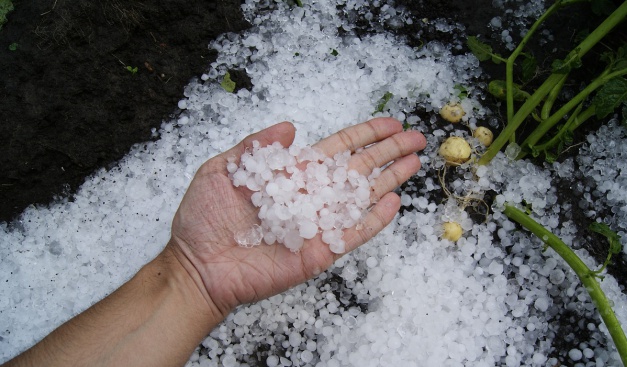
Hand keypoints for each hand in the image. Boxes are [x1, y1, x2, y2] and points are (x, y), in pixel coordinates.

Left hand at [167, 117, 425, 318]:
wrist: (197, 266)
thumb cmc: (204, 219)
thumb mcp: (222, 170)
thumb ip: (256, 146)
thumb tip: (290, 124)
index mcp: (292, 173)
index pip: (338, 149)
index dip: (365, 135)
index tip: (391, 123)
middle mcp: (311, 196)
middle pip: (359, 168)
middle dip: (388, 152)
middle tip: (417, 138)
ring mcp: (318, 224)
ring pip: (362, 197)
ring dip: (390, 180)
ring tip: (415, 163)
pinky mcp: (319, 251)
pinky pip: (353, 234)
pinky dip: (374, 220)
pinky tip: (394, 203)